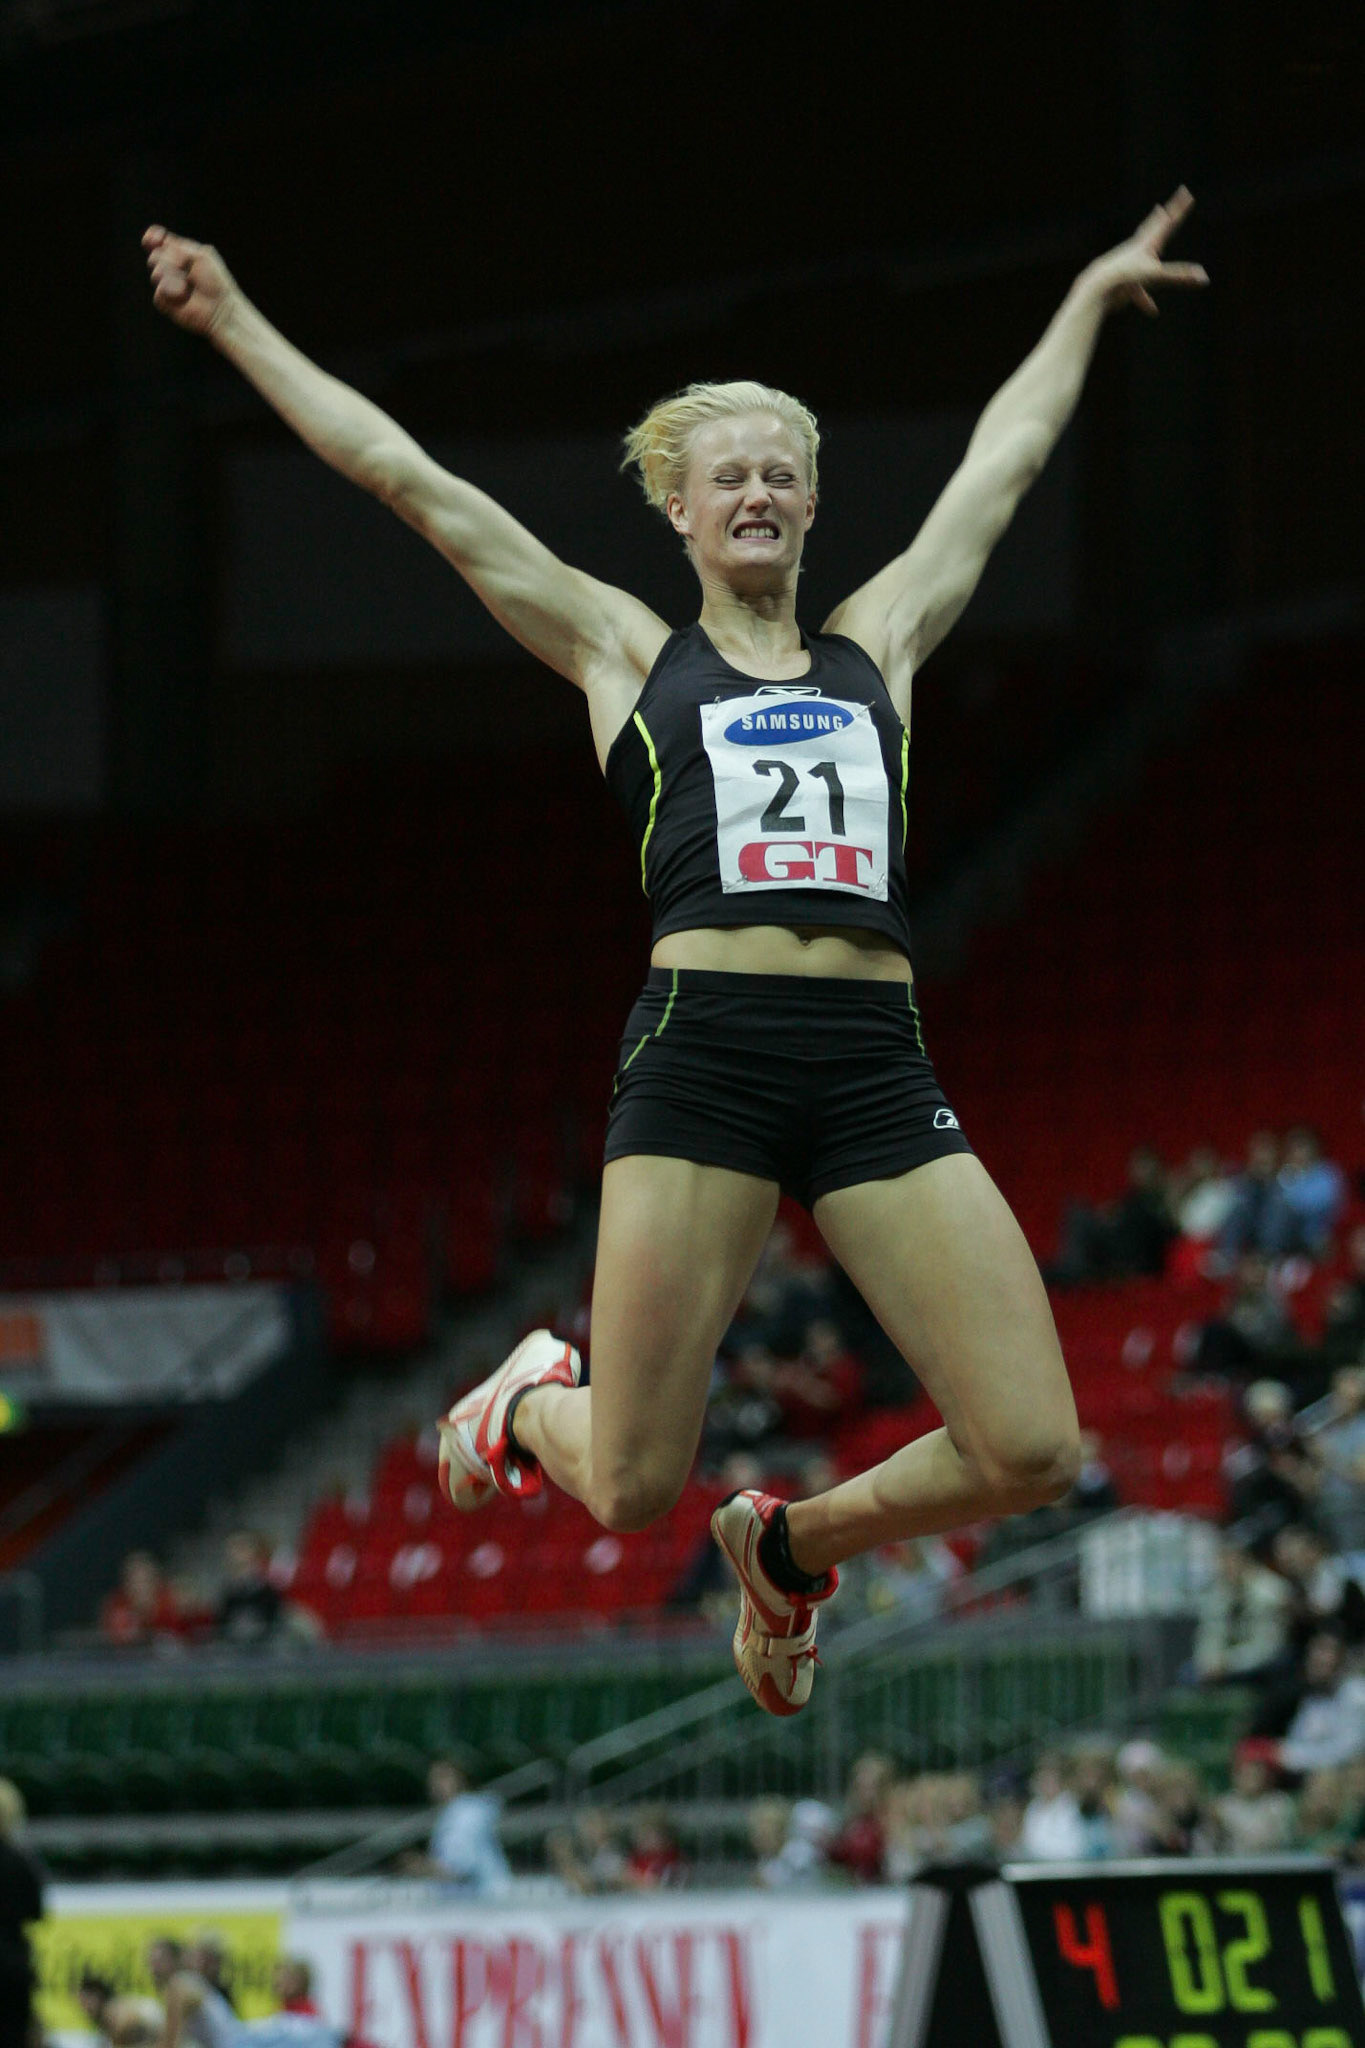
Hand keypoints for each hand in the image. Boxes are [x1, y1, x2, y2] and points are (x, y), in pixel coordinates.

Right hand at [142, 223, 238, 337]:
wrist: (220, 306)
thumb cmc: (216, 281)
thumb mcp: (201, 255)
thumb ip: (179, 247)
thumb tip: (158, 253)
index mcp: (179, 254)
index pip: (158, 241)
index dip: (152, 238)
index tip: (152, 237)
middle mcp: (170, 268)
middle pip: (155, 255)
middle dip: (169, 258)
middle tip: (184, 266)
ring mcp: (166, 285)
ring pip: (157, 272)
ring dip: (173, 276)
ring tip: (188, 284)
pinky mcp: (165, 301)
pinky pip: (159, 292)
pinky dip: (172, 291)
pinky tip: (184, 295)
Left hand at [1081, 186, 1208, 315]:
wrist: (1098, 287)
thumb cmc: (1125, 277)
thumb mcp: (1156, 276)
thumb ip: (1180, 276)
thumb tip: (1204, 278)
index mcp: (1148, 242)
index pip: (1169, 221)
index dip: (1179, 207)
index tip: (1185, 192)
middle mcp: (1137, 250)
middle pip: (1151, 232)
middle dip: (1160, 221)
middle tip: (1161, 209)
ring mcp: (1129, 265)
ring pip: (1143, 257)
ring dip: (1149, 253)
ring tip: (1153, 249)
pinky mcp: (1124, 281)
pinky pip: (1139, 291)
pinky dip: (1146, 299)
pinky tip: (1153, 311)